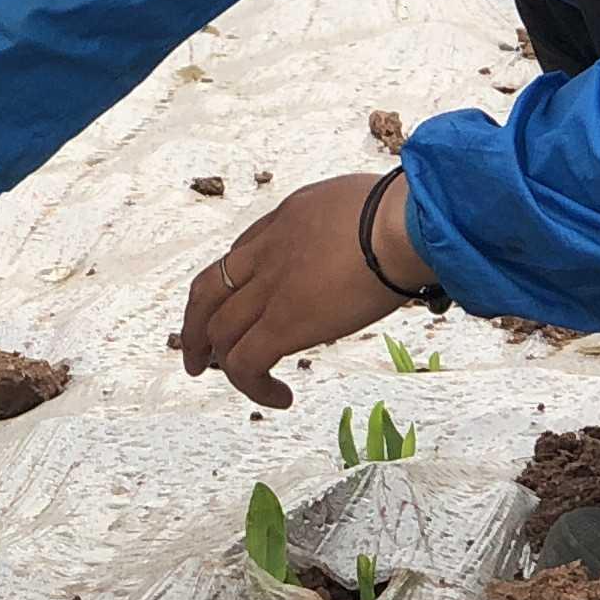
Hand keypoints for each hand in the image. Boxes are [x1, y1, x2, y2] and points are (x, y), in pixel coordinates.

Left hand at [174, 171, 427, 408]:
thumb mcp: (360, 202)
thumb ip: (352, 222)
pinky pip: (246, 362)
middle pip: (209, 290)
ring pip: (219, 331)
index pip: (242, 252)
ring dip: (219, 361)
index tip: (244, 304)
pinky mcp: (284, 324)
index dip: (236, 284)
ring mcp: (270, 288)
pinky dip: (252, 385)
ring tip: (239, 382)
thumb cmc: (404, 211)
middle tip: (196, 351)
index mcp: (286, 219)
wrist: (401, 225)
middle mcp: (267, 252)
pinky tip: (280, 397)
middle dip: (196, 323)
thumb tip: (373, 237)